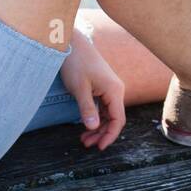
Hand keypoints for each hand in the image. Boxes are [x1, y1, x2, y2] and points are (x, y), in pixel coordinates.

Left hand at [59, 32, 125, 150]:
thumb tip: (93, 128)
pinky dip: (96, 118)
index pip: (118, 119)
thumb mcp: (79, 88)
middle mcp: (116, 90)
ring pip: (108, 114)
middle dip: (102, 133)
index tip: (99, 147)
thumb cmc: (76, 63)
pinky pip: (104, 107)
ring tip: (84, 138)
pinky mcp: (103, 88)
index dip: (110, 135)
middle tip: (86, 144)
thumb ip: (87, 109)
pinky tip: (86, 125)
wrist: (73, 43)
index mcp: (114, 91)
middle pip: (114, 119)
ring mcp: (110, 89)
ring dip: (98, 127)